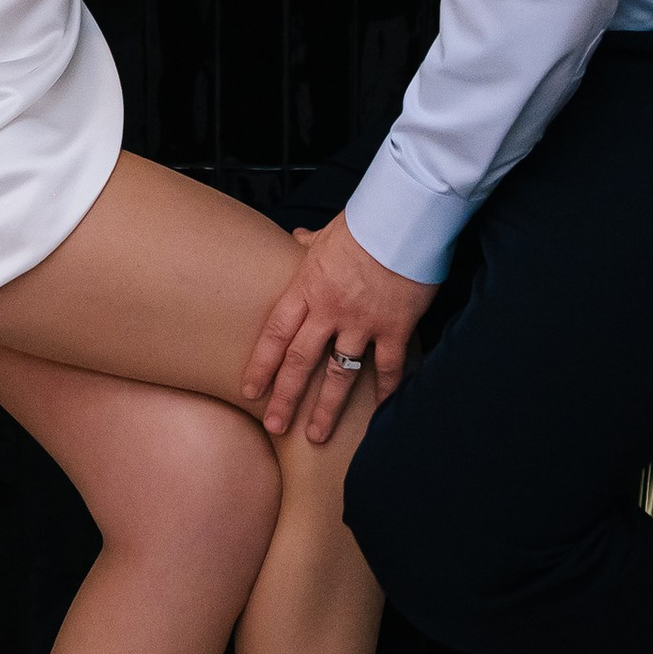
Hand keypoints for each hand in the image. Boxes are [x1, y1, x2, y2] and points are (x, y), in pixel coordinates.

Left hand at [241, 210, 438, 443]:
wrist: (402, 217)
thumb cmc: (364, 222)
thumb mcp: (326, 233)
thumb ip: (308, 244)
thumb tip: (295, 239)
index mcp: (307, 288)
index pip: (276, 333)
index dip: (261, 364)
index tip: (250, 390)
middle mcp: (330, 311)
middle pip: (301, 361)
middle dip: (285, 397)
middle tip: (275, 425)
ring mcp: (362, 322)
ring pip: (340, 373)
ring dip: (327, 407)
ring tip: (316, 435)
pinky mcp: (395, 326)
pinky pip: (388, 366)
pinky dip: (385, 390)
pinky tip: (379, 411)